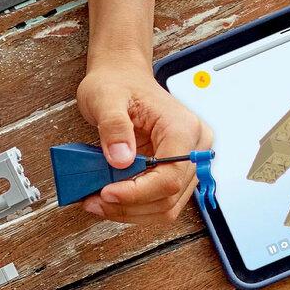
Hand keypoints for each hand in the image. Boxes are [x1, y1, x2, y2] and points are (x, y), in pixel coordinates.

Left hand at [75, 57, 213, 223]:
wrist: (122, 77)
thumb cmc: (118, 83)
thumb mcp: (106, 99)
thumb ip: (113, 127)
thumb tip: (121, 158)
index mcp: (183, 129)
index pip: (169, 177)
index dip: (137, 193)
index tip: (107, 193)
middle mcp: (193, 147)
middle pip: (169, 197)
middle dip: (129, 206)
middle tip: (95, 202)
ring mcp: (187, 162)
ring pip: (165, 207)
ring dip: (130, 211)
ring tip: (99, 202)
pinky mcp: (174, 171)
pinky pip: (158, 200)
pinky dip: (134, 206)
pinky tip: (111, 198)